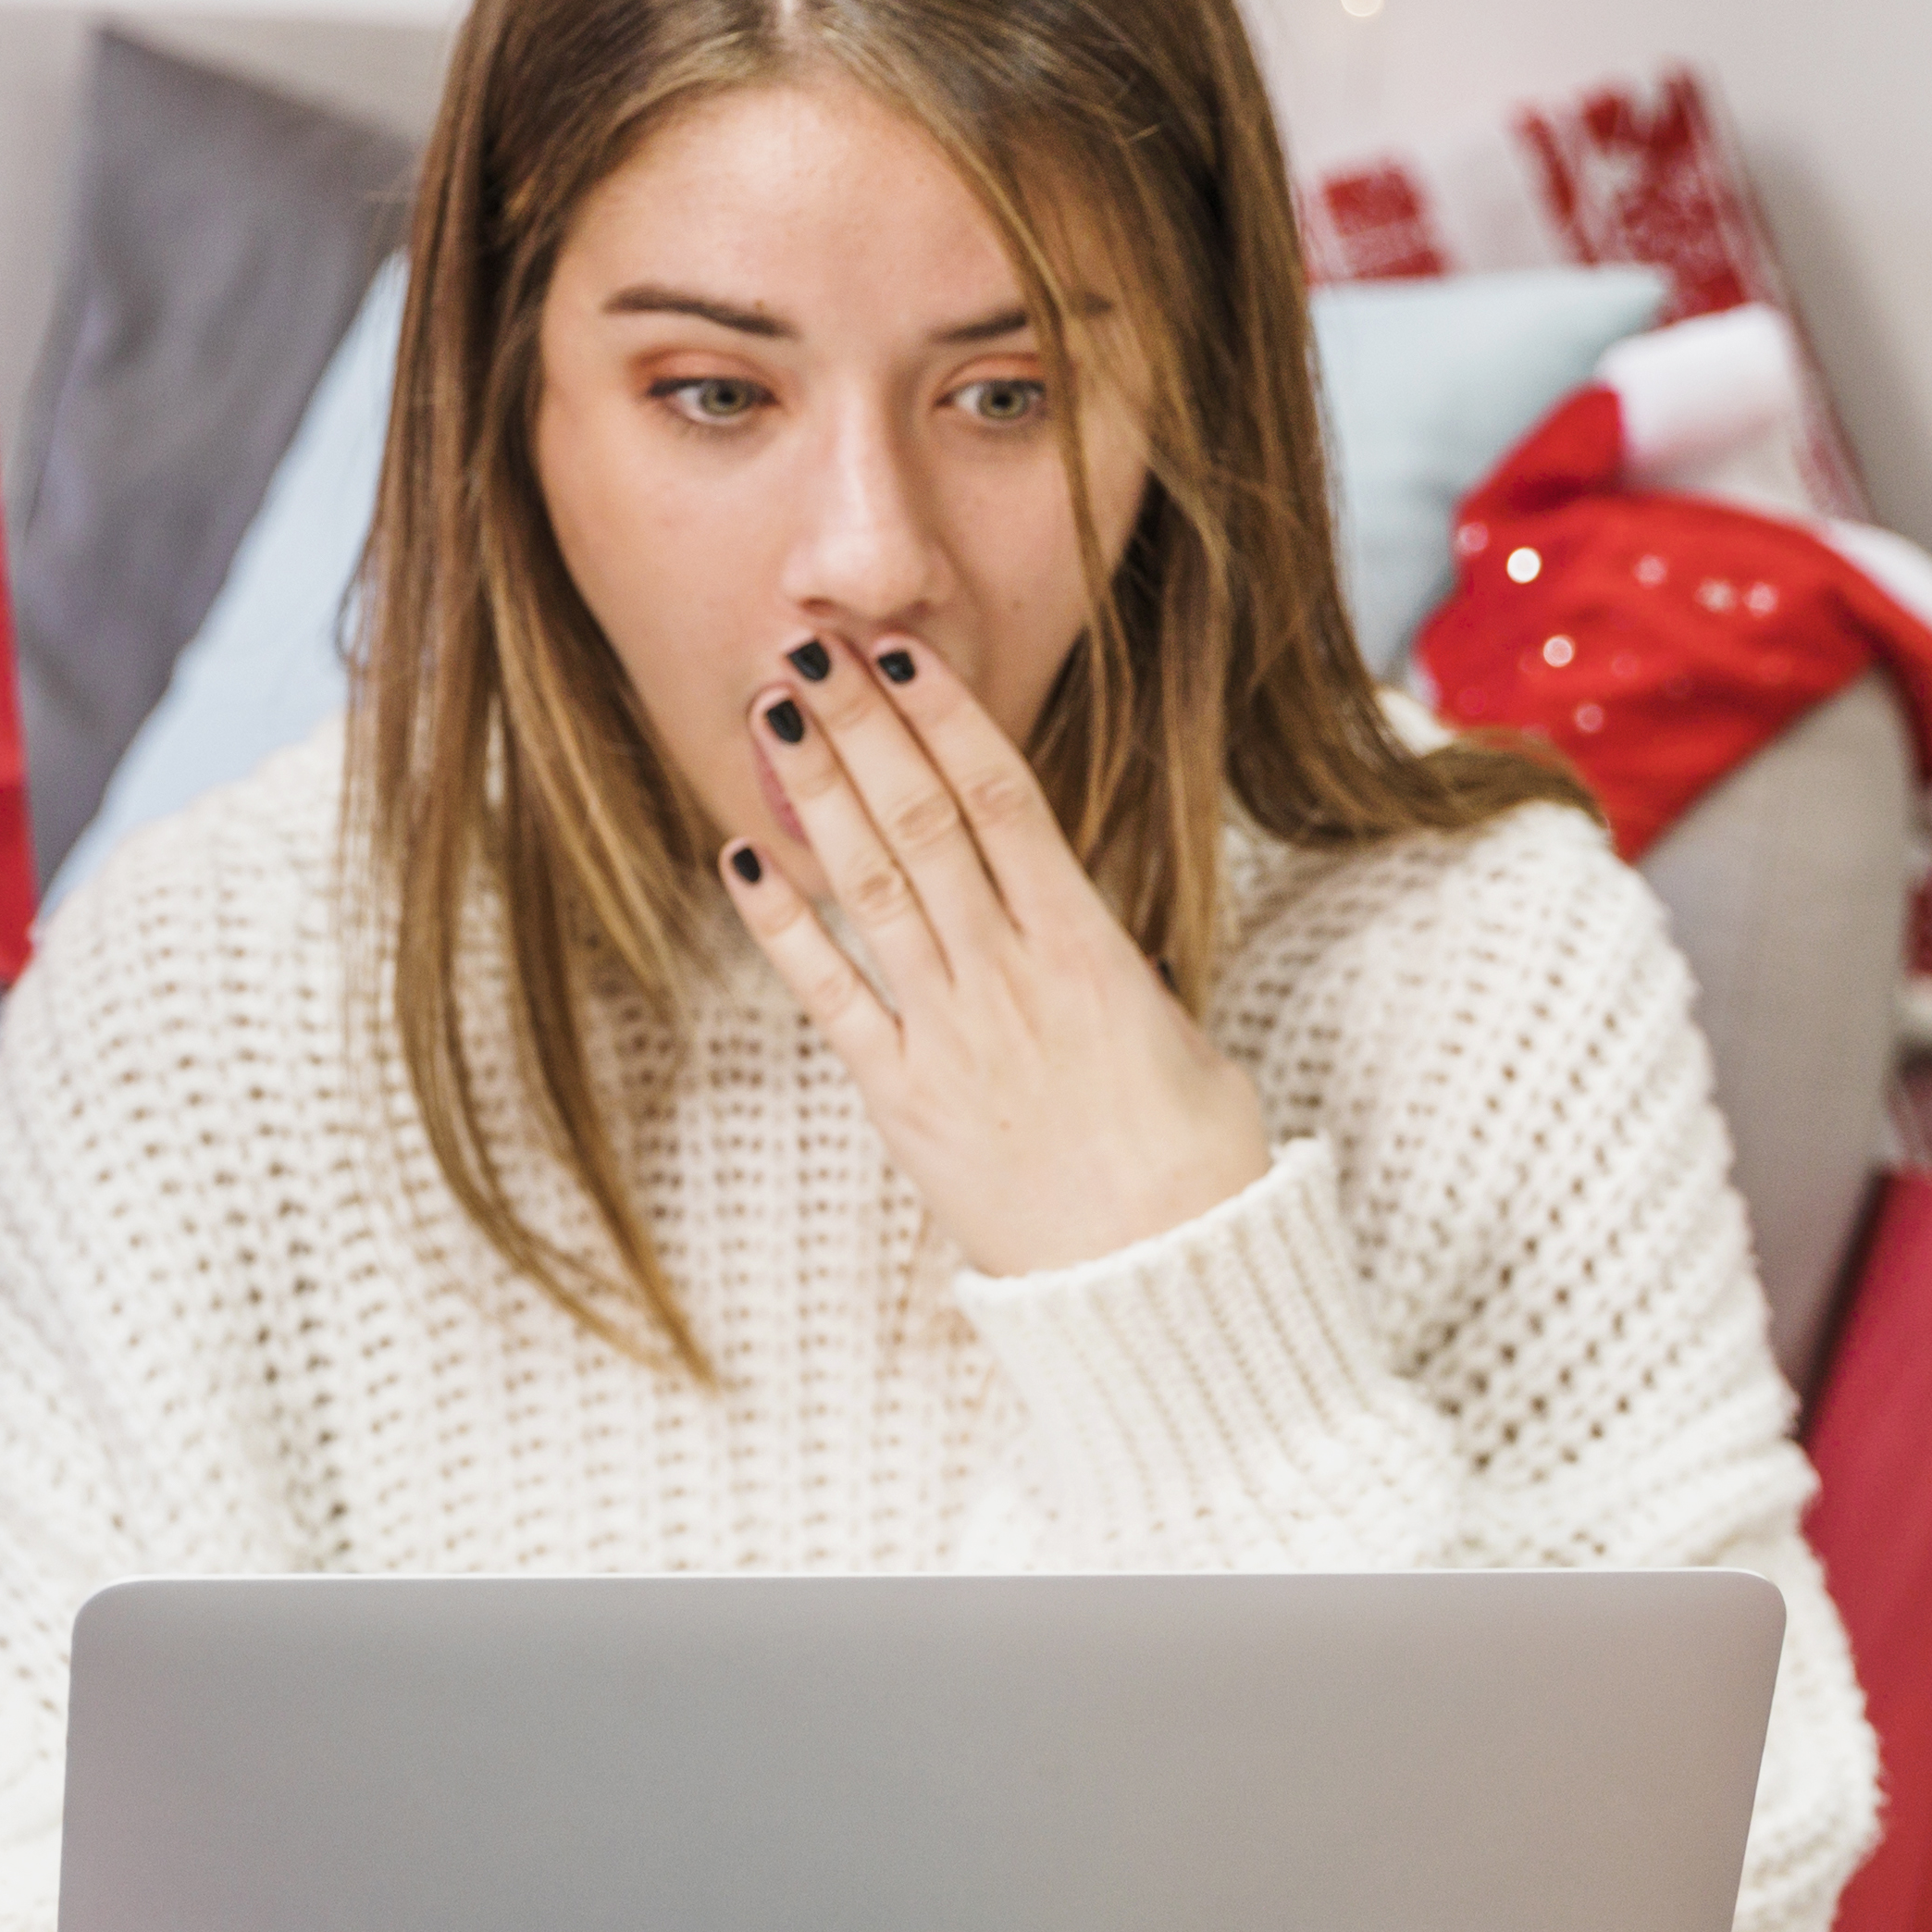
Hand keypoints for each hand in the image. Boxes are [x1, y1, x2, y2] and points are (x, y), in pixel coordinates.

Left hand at [722, 637, 1278, 1278]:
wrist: (1162, 1285)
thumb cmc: (1192, 1165)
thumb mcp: (1174, 1035)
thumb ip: (1113, 968)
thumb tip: (1076, 934)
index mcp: (1089, 946)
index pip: (1006, 799)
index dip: (945, 716)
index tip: (900, 649)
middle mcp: (1009, 974)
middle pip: (924, 820)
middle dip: (863, 727)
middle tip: (808, 646)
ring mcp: (949, 1033)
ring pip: (873, 887)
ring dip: (818, 793)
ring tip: (770, 713)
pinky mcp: (903, 1099)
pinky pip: (829, 997)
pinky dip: (780, 927)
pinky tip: (739, 858)